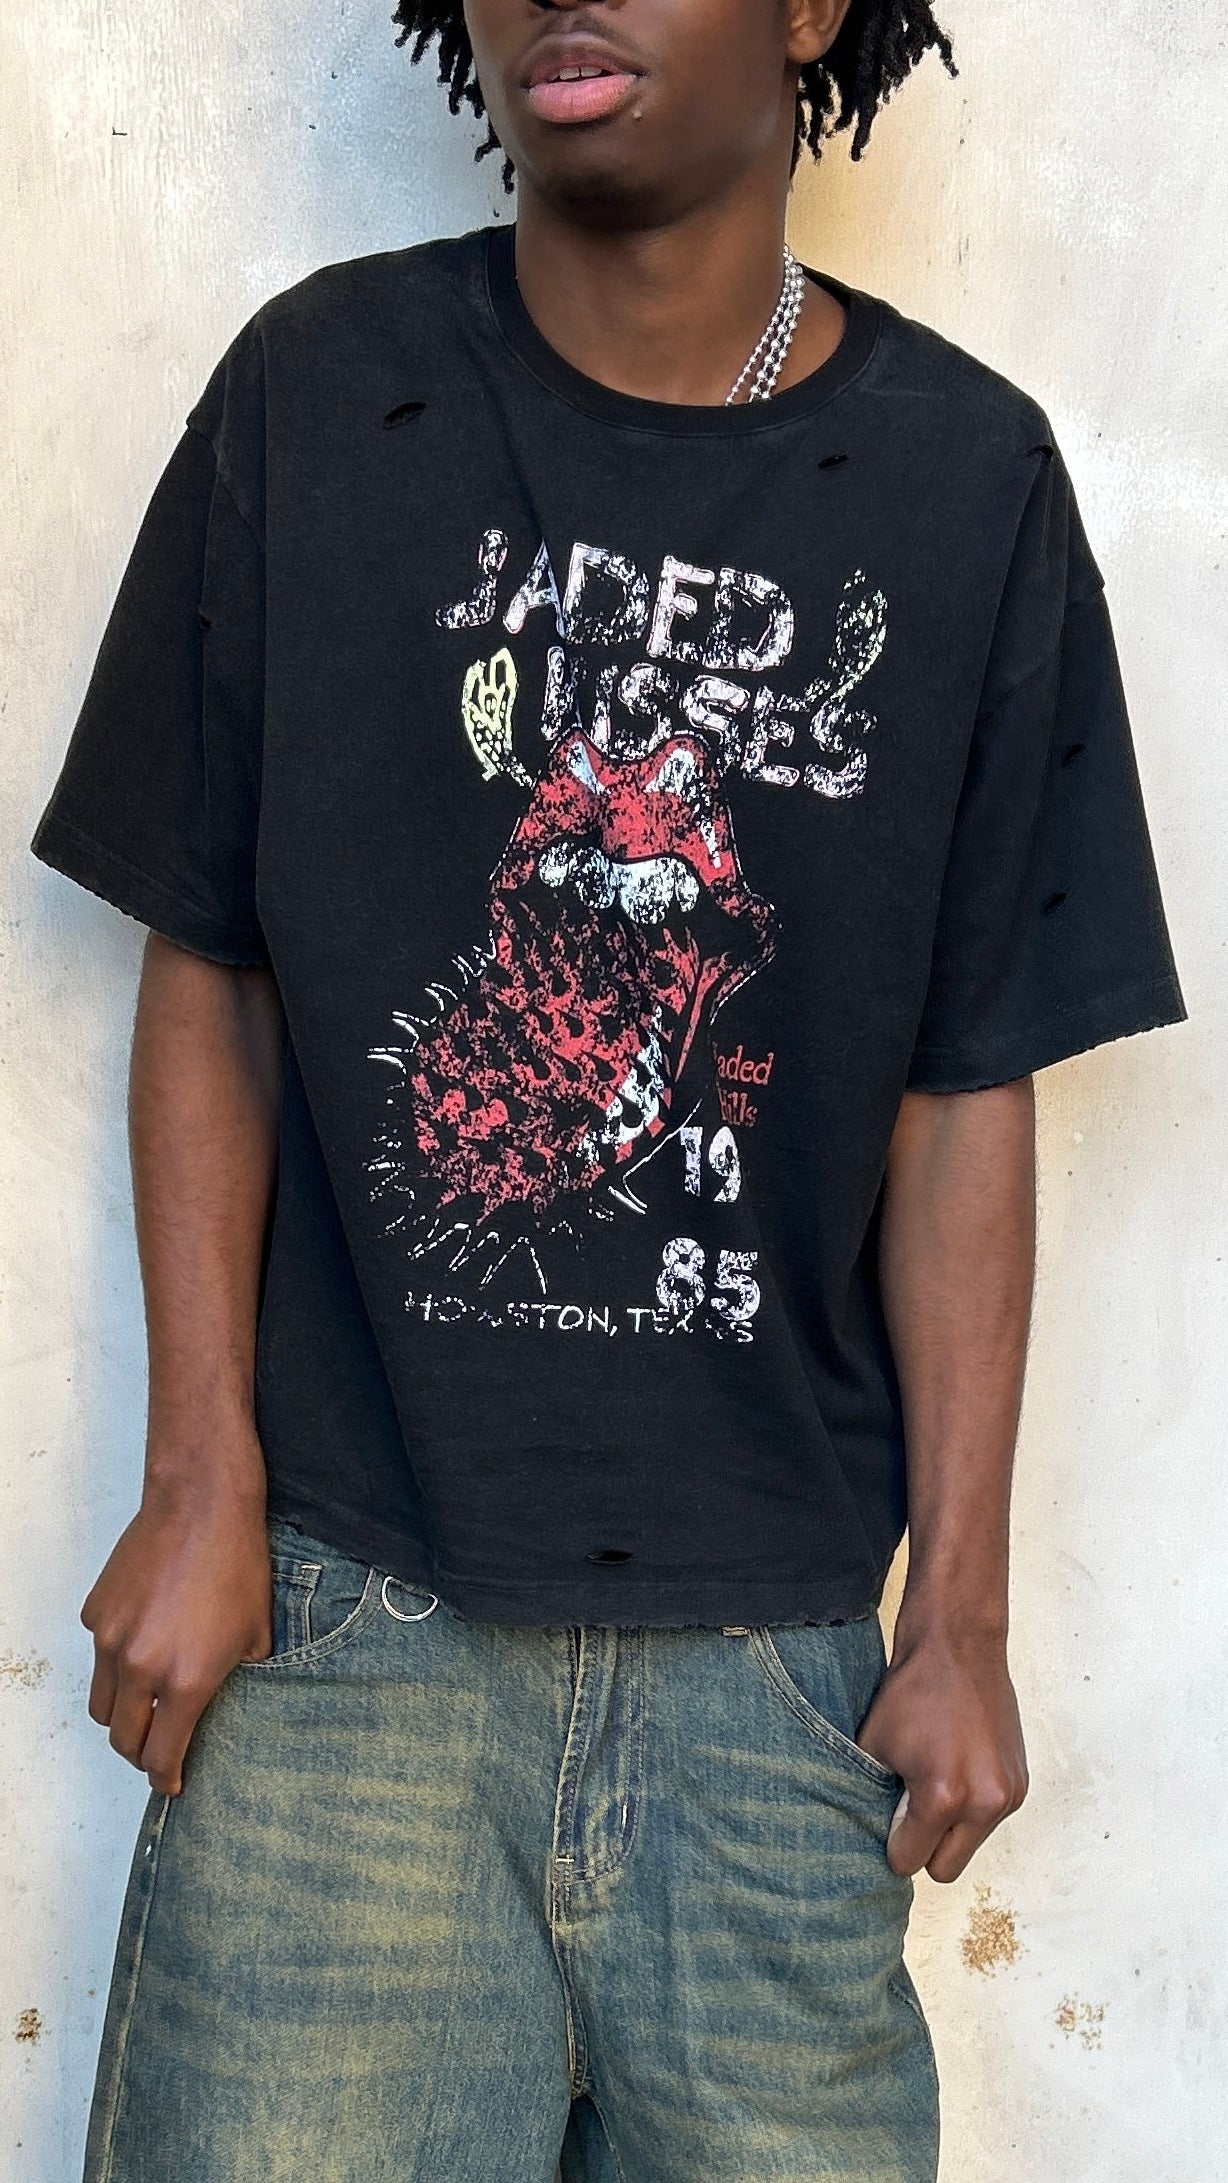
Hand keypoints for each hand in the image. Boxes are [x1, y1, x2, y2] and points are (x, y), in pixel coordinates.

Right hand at [81, 1472, 272, 1796]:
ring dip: (122, 1716)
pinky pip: (99, 1657)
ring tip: (145, 1708)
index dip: (166, 1778)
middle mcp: (141, 1668)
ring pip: (103, 1704)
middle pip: (123, 1740)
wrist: (202, 1507)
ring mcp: (111, 1640)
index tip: (171, 1782)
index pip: (161, 1755)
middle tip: (157, 1751)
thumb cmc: (237, 1564)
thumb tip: (221, 1698)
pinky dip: (116, 1664)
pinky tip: (143, 1646)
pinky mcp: (96, 1613)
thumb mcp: (256, 1634)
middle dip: (140, 1754)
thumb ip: (235, 1677)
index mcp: (185, 1681)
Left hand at [855, 1612, 1028, 1882]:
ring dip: (951, 1827)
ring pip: (969, 1844)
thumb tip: (876, 1833)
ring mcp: (1008, 1795)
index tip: (888, 1820)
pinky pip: (988, 1819)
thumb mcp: (875, 1748)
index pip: (910, 1861)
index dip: (893, 1844)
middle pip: (945, 1869)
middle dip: (924, 1847)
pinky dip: (971, 1806)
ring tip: (936, 1778)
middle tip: (909, 1808)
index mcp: (943, 1797)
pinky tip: (958, 1767)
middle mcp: (984, 1803)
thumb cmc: (912, 1692)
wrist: (958, 1648)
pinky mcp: (1020, 1783)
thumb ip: (874, 1799)